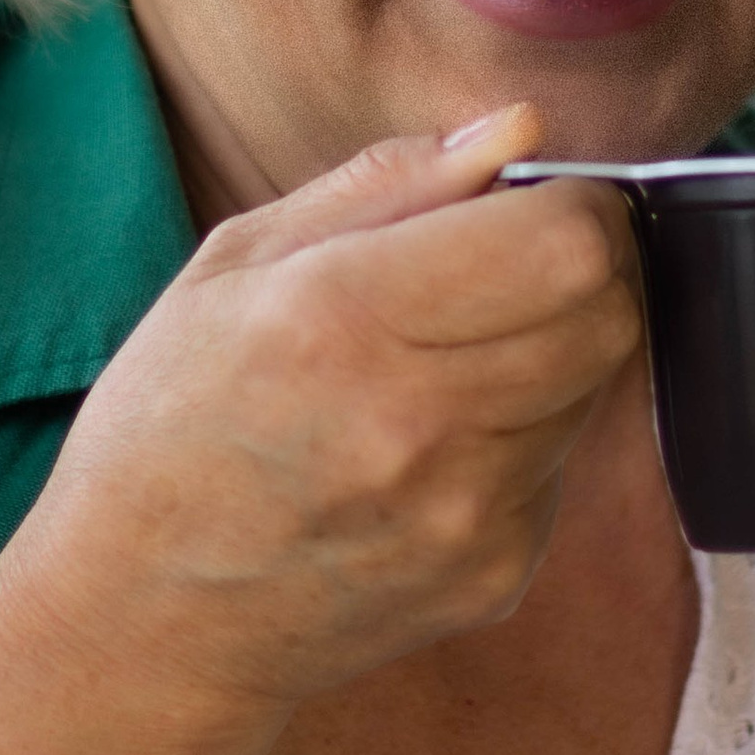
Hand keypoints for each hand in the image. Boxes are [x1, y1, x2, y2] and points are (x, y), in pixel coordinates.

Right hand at [7, 105, 639, 736]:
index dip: (571, 203)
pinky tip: (433, 448)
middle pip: (609, 310)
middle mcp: (420, 420)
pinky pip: (561, 465)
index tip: (531, 202)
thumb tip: (518, 130)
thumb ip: (387, 184)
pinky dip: (524, 436)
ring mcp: (466, 511)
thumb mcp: (235, 267)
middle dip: (584, 266)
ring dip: (554, 351)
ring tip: (451, 364)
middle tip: (509, 269)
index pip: (564, 241)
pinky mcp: (496, 574)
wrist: (144, 624)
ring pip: (597, 384)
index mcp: (344, 316)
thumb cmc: (171, 425)